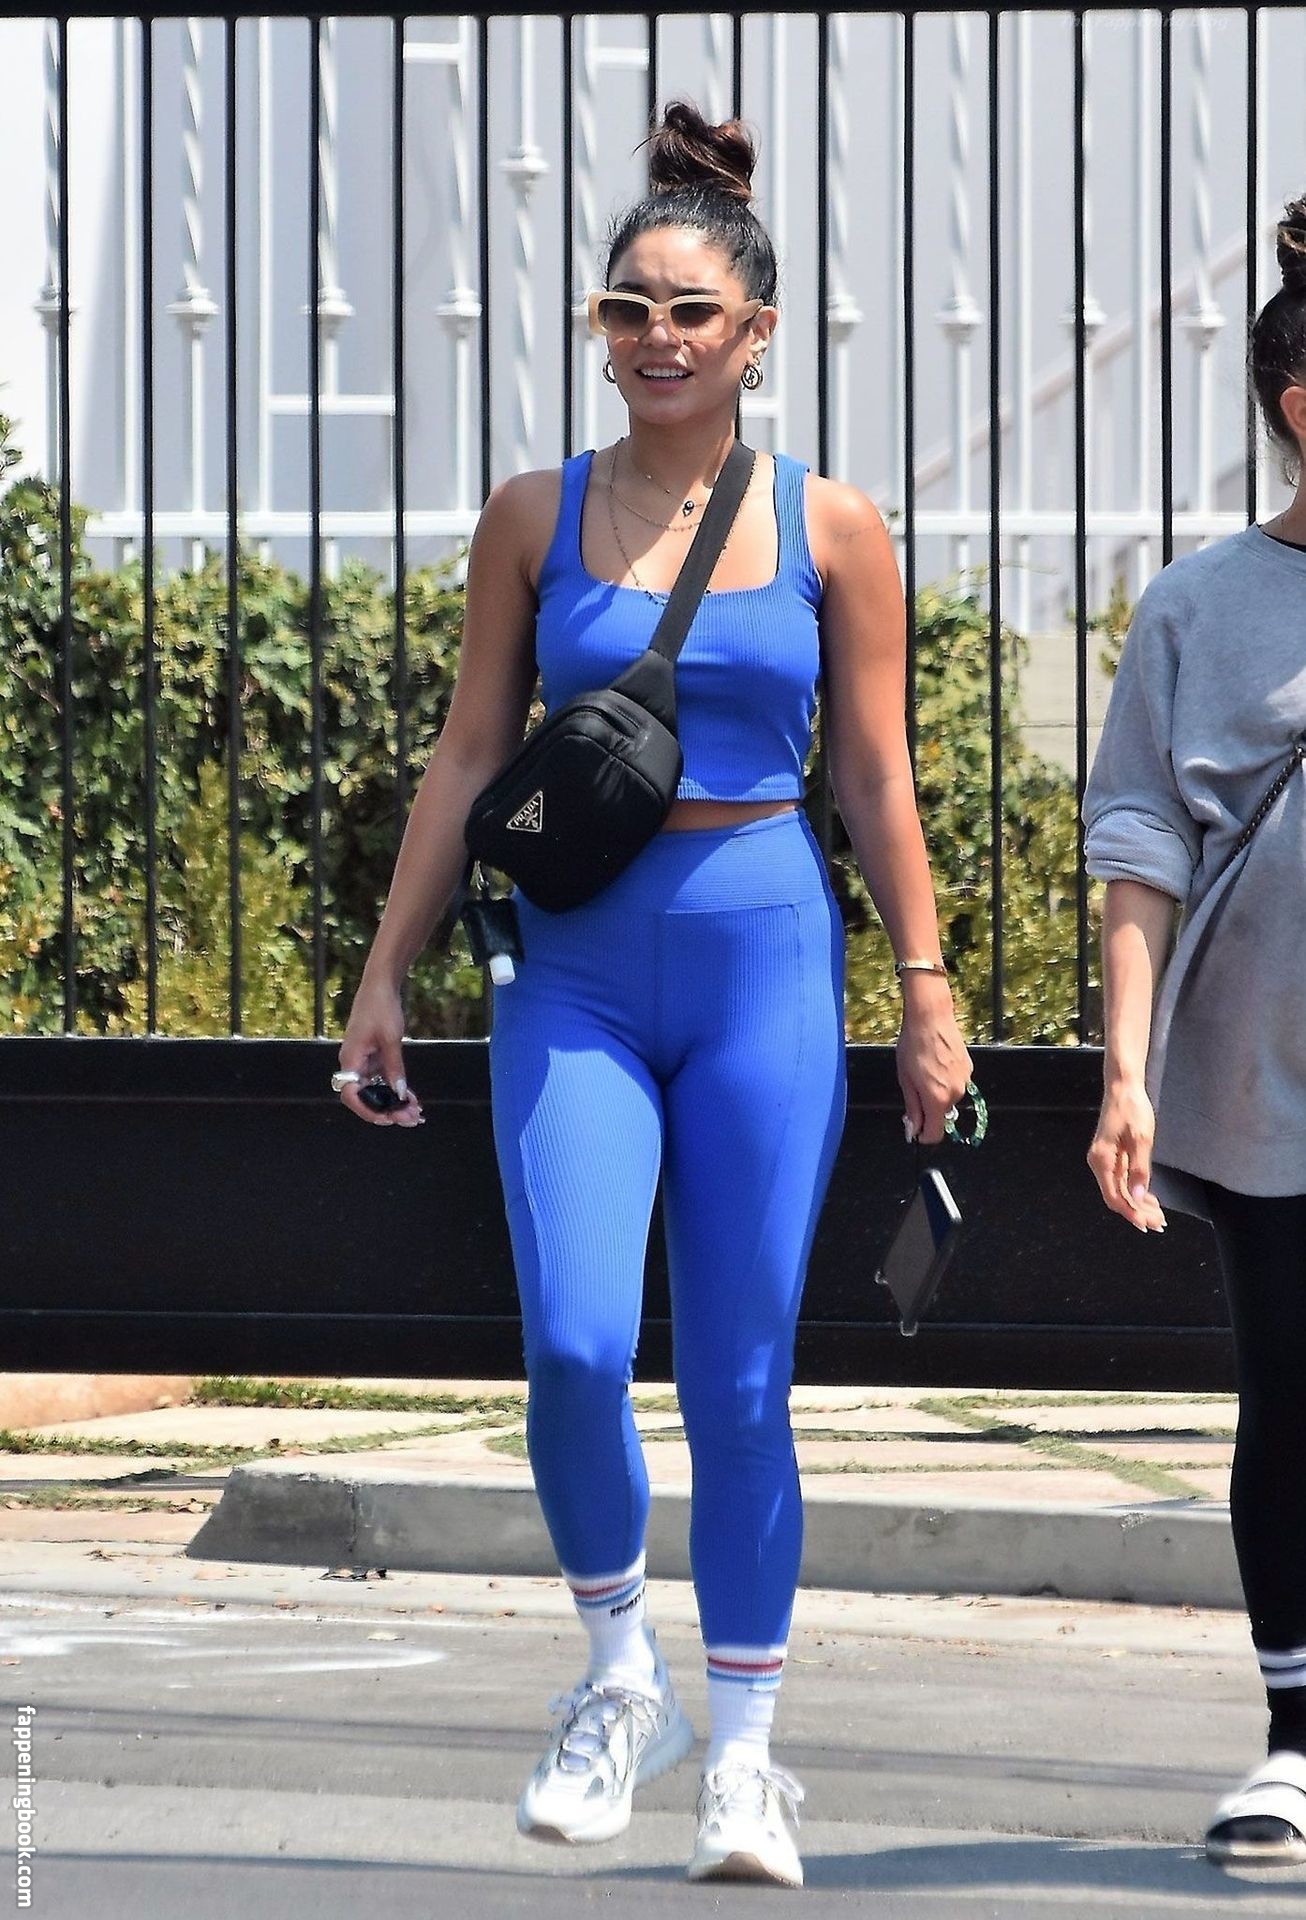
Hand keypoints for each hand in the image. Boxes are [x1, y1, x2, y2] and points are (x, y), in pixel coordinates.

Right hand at [336, 980, 423, 1127]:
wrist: (381, 985)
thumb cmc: (381, 1008)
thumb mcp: (390, 1038)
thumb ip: (394, 1068)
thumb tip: (401, 1095)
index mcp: (350, 1059)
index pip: (350, 1094)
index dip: (367, 1110)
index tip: (388, 1118)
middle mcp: (353, 1064)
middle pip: (365, 1096)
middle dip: (387, 1110)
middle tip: (411, 1118)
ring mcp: (363, 1062)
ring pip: (375, 1091)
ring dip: (393, 1103)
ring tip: (415, 1113)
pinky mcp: (373, 1058)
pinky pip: (382, 1080)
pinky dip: (395, 1090)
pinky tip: (411, 1099)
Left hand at [895, 977, 972, 1144]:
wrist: (930, 1018)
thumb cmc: (913, 1045)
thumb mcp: (905, 1079)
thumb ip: (912, 1107)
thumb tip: (914, 1130)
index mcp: (937, 1098)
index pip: (936, 1133)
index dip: (924, 1136)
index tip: (916, 1130)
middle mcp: (955, 1093)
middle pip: (942, 1115)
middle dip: (928, 1108)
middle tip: (914, 1087)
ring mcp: (965, 1080)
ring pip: (949, 1098)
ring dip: (937, 1092)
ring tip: (924, 1070)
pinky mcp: (969, 1069)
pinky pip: (955, 1084)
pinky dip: (945, 1080)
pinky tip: (936, 1063)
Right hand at [1087, 1078, 1164, 1231]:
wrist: (1123, 1088)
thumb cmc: (1132, 1110)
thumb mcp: (1141, 1140)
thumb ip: (1139, 1170)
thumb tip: (1137, 1197)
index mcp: (1102, 1160)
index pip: (1115, 1196)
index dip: (1131, 1213)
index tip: (1148, 1224)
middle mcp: (1098, 1163)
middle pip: (1117, 1197)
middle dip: (1138, 1212)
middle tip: (1160, 1224)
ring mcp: (1104, 1160)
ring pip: (1120, 1191)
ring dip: (1138, 1204)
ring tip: (1158, 1216)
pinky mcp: (1111, 1157)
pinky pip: (1122, 1181)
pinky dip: (1136, 1192)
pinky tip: (1151, 1200)